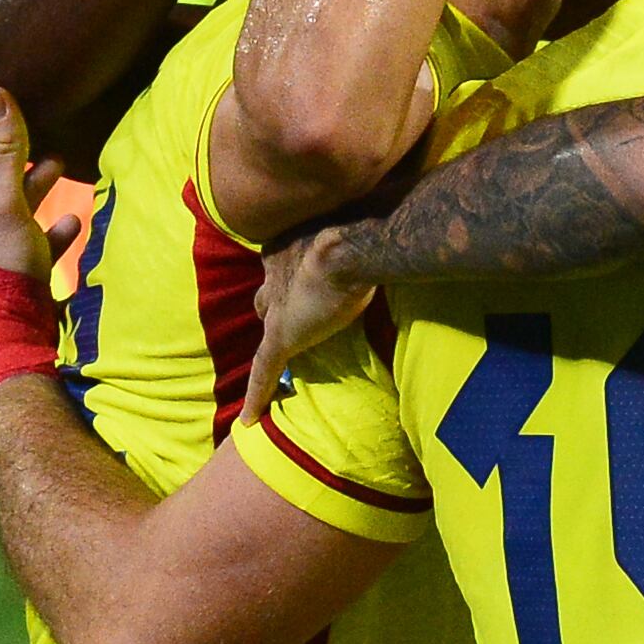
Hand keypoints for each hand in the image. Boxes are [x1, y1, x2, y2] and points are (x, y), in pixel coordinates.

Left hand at [0, 83, 78, 279]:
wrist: (10, 337)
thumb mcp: (1, 201)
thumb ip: (1, 149)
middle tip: (20, 118)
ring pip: (10, 202)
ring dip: (30, 179)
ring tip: (58, 161)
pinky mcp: (21, 271)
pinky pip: (37, 240)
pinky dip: (55, 227)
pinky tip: (75, 222)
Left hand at [248, 224, 370, 400]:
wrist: (350, 244)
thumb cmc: (362, 226)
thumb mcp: (356, 226)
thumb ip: (362, 232)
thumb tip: (392, 228)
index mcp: (289, 246)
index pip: (283, 266)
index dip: (292, 274)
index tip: (307, 278)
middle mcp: (275, 273)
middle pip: (268, 294)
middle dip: (276, 300)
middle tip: (293, 309)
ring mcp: (278, 307)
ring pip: (267, 323)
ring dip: (275, 331)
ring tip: (283, 349)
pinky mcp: (282, 338)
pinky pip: (264, 370)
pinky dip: (258, 393)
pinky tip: (252, 416)